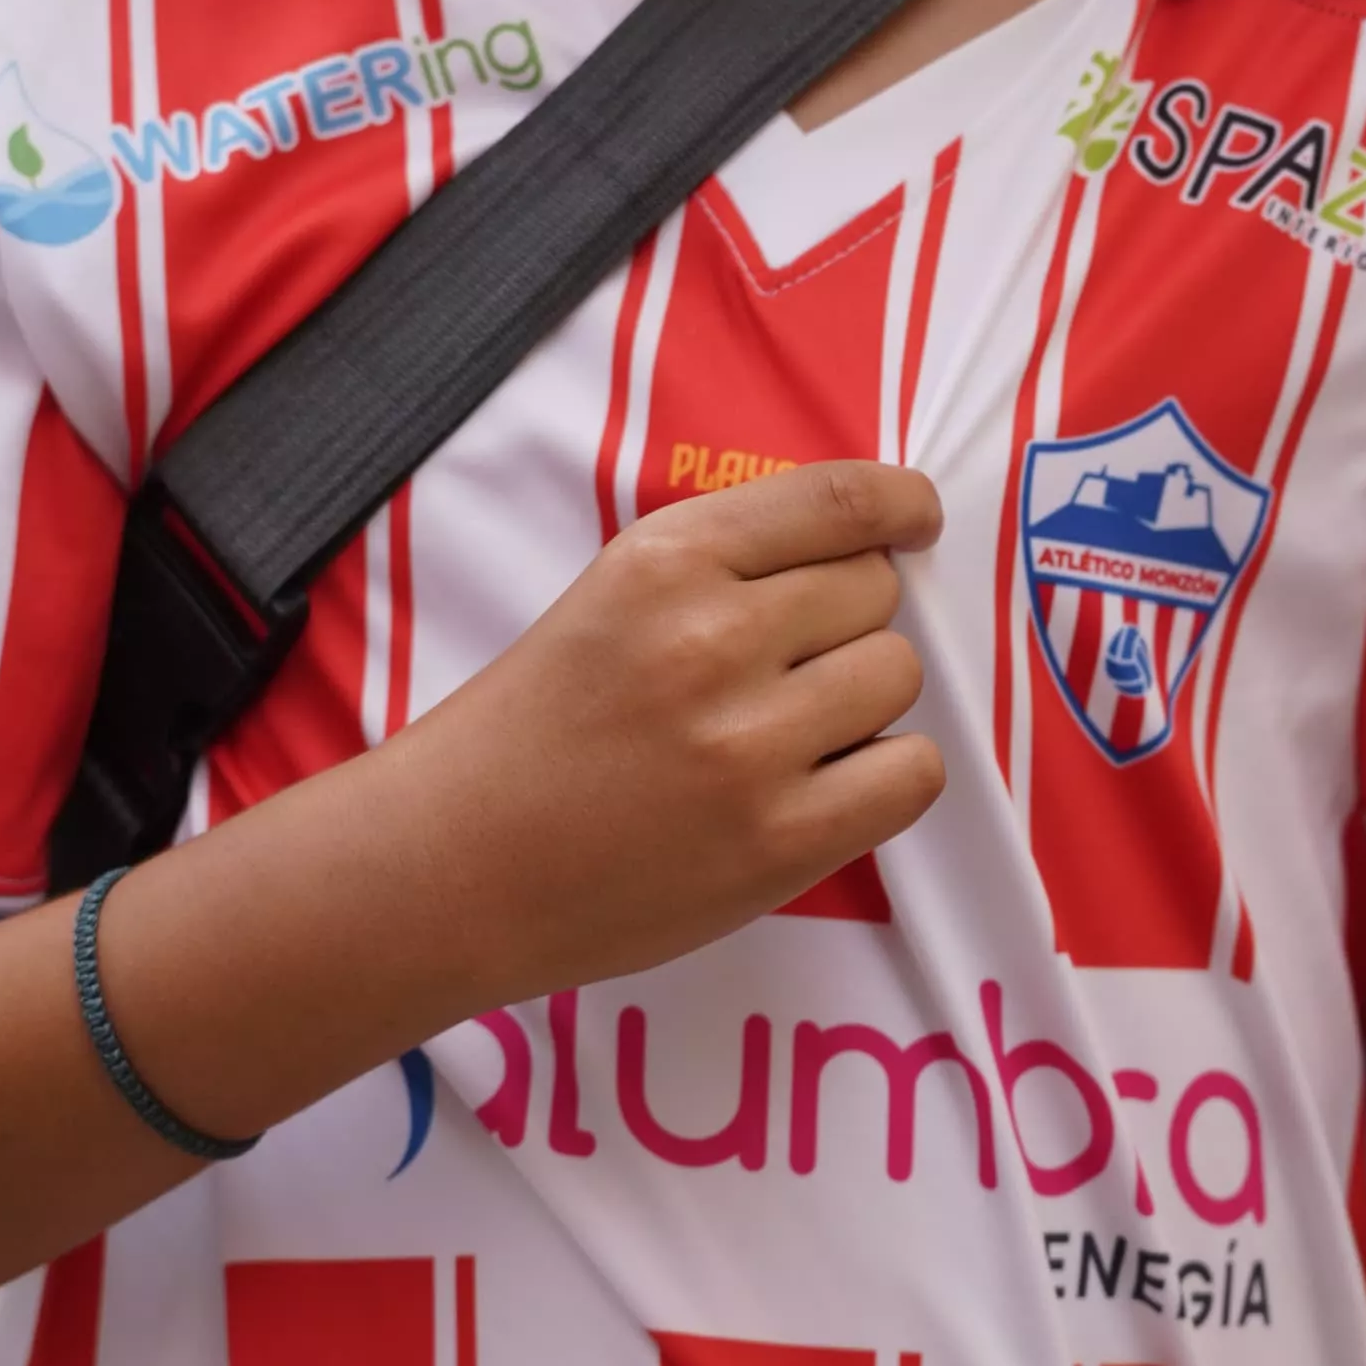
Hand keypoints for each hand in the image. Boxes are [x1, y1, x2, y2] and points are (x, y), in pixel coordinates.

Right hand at [372, 457, 946, 1010]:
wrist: (451, 866)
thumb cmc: (534, 730)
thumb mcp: (612, 597)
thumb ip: (728, 565)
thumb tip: (873, 549)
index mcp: (666, 560)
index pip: (840, 500)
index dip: (900, 504)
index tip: (914, 520)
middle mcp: (714, 638)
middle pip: (875, 593)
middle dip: (845, 625)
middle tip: (778, 673)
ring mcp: (750, 743)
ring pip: (898, 677)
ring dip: (862, 703)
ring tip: (785, 736)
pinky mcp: (778, 840)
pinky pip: (912, 774)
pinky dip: (886, 777)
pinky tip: (824, 787)